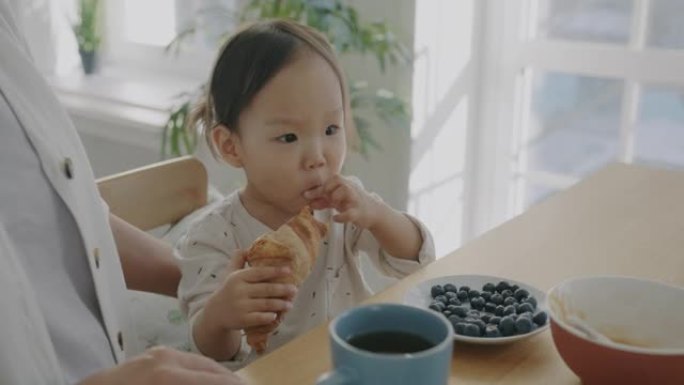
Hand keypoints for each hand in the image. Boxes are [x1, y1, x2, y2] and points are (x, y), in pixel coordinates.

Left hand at [79, 346, 243, 384]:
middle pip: (214, 370)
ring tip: (231, 384)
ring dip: (218, 377)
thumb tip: (225, 384)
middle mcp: (166, 359)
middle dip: (231, 381)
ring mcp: (159, 354)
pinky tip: (209, 380)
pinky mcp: (154, 354)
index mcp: (167, 376)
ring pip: (203, 364)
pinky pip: (187, 362)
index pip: (216, 380)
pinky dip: (202, 373)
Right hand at [203, 251, 296, 331]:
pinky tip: (276, 316)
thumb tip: (249, 247)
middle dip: (283, 290)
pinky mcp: (242, 320)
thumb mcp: (230, 273)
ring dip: (280, 304)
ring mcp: (240, 306)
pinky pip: (259, 318)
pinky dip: (269, 317)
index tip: (289, 270)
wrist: (215, 313)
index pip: (259, 272)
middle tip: (295, 290)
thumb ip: (239, 259)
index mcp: (238, 277)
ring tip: (290, 304)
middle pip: (266, 289)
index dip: (275, 271)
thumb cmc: (228, 290)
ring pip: (265, 304)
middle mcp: (239, 291)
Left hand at [304, 174, 381, 228]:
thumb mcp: (338, 201)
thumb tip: (309, 203)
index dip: (318, 187)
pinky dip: (341, 216)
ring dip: (335, 197)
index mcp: (345, 184)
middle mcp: (351, 189)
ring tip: (334, 205)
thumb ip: (324, 201)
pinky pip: (349, 213)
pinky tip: (335, 218)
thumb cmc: (353, 204)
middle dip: (327, 188)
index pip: (330, 180)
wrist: (373, 212)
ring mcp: (355, 200)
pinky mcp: (359, 212)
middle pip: (337, 180)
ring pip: (345, 191)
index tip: (306, 195)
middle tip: (323, 198)